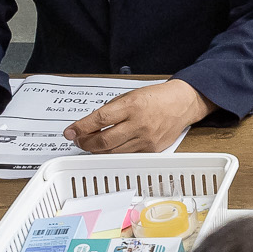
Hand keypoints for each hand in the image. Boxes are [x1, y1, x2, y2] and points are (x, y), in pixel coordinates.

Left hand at [64, 79, 205, 153]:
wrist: (182, 103)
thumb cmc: (156, 98)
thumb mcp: (131, 95)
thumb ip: (111, 110)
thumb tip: (91, 125)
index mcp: (132, 105)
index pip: (100, 119)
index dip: (81, 127)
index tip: (70, 132)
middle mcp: (139, 123)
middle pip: (104, 141)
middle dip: (86, 143)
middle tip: (79, 140)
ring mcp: (146, 139)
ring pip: (113, 152)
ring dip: (97, 150)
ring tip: (91, 144)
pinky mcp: (152, 150)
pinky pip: (127, 155)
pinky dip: (115, 152)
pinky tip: (110, 147)